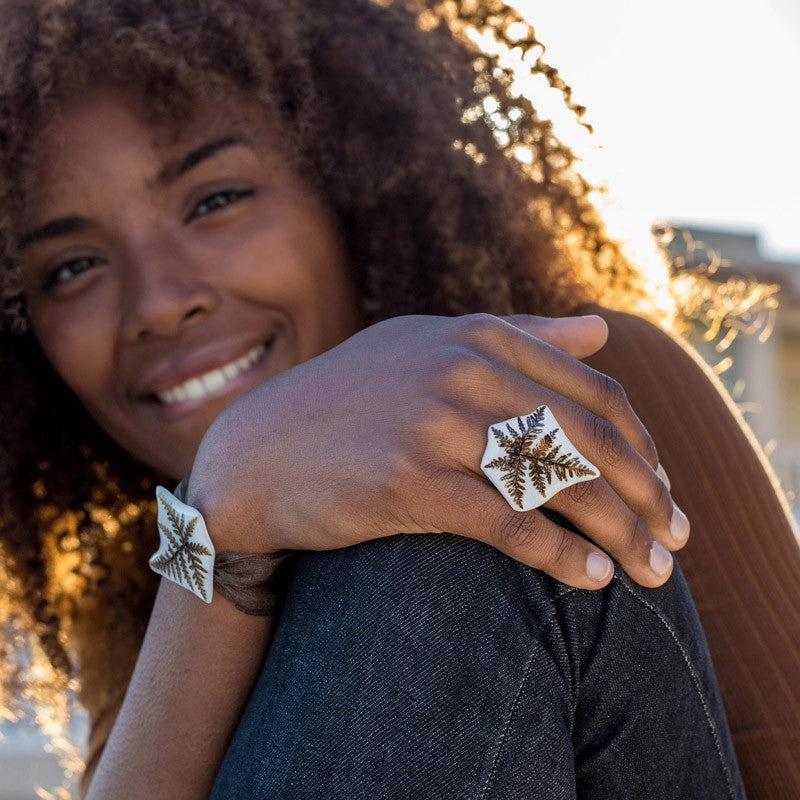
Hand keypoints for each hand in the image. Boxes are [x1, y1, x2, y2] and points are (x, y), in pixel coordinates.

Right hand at [186, 313, 685, 588]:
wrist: (256, 451)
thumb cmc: (350, 403)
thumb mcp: (428, 347)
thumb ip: (519, 333)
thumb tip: (601, 329)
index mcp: (477, 337)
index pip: (597, 393)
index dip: (645, 449)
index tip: (665, 493)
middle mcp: (461, 370)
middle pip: (590, 437)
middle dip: (648, 496)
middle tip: (677, 541)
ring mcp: (434, 422)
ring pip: (559, 480)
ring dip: (620, 533)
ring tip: (650, 574)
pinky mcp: (408, 480)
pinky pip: (508, 522)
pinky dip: (559, 555)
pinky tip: (591, 580)